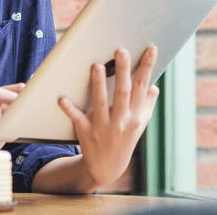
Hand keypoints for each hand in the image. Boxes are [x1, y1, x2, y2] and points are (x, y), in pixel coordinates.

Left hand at [58, 46, 159, 188]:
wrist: (107, 167)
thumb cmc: (124, 139)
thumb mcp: (139, 124)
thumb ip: (146, 105)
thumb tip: (154, 87)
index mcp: (136, 115)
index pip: (142, 86)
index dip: (146, 67)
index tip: (150, 48)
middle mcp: (122, 120)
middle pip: (123, 92)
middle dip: (123, 71)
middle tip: (121, 50)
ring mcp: (104, 127)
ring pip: (101, 103)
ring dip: (99, 84)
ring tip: (96, 65)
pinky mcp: (86, 132)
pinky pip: (78, 119)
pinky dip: (70, 109)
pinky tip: (62, 99)